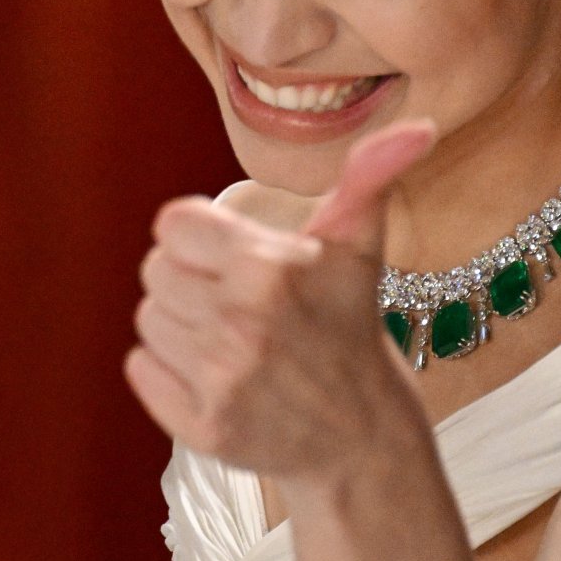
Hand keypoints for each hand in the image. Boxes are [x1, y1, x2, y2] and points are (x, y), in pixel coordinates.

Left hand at [122, 118, 437, 483]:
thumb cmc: (348, 322)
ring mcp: (222, 379)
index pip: (172, 224)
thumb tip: (420, 127)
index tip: (232, 256)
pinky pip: (141, 370)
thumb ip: (370, 176)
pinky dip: (167, 372)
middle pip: (155, 271)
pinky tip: (213, 374)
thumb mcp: (358, 244)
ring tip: (229, 338)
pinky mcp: (204, 426)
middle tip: (236, 300)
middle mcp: (241, 322)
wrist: (362, 433)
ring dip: (180, 326)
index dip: (199, 236)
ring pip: (148, 320)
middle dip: (191, 280)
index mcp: (268, 267)